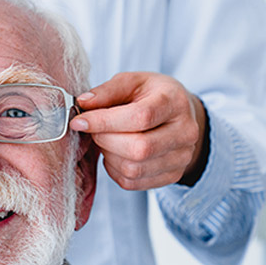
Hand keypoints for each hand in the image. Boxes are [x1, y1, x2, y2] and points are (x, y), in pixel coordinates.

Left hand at [70, 72, 207, 189]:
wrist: (179, 115)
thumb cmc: (152, 96)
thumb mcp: (132, 82)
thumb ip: (107, 91)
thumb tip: (83, 103)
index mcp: (175, 102)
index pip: (141, 117)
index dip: (105, 121)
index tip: (80, 121)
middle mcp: (185, 132)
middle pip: (139, 148)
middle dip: (105, 140)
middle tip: (93, 131)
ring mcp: (182, 157)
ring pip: (133, 169)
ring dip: (108, 156)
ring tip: (106, 140)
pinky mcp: (173, 175)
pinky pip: (132, 182)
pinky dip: (114, 170)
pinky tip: (115, 154)